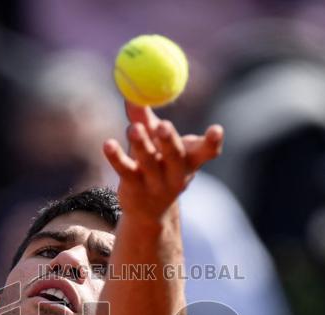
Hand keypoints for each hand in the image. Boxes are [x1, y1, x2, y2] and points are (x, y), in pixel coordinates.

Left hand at [102, 102, 223, 220]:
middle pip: (175, 156)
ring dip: (141, 145)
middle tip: (163, 126)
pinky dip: (116, 157)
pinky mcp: (134, 189)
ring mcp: (156, 184)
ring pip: (148, 163)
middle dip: (170, 141)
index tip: (216, 129)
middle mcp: (176, 174)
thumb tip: (132, 93)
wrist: (148, 210)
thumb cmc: (157, 164)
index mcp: (190, 160)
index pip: (207, 152)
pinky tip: (108, 144)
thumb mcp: (154, 141)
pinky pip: (125, 170)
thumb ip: (145, 118)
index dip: (212, 142)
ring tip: (133, 129)